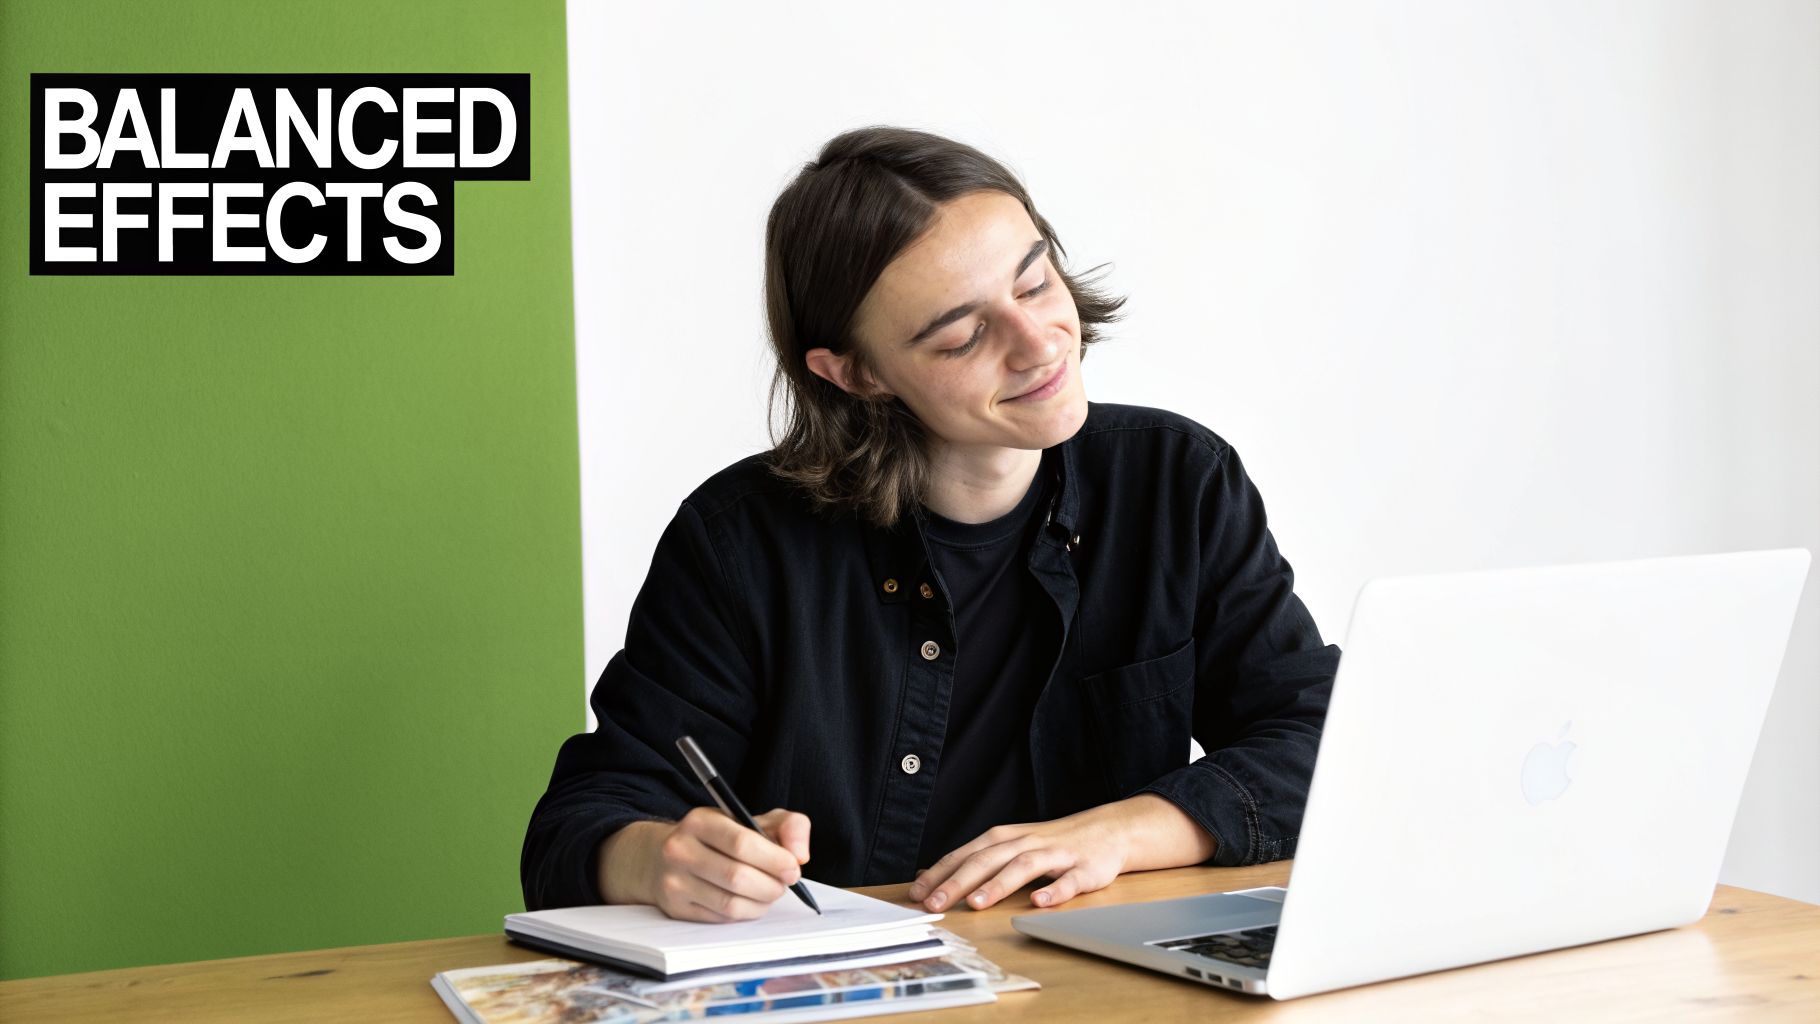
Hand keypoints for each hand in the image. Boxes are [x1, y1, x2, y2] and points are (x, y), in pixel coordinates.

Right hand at [598, 806, 810, 921]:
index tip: (793, 867)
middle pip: (737, 877)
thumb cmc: (718, 838)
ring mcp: (674, 881)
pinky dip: (745, 913)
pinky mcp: (675, 908)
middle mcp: (680, 850)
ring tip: (769, 892)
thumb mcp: (751, 820)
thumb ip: (787, 826)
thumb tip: (800, 854)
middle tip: (784, 884)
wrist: (663, 856)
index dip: (774, 859)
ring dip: (761, 903)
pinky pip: (721, 919)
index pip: (742, 843)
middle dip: (771, 885)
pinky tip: (749, 902)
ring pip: (730, 903)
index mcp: (700, 821)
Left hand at [905, 795, 1215, 912]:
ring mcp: (1055, 855)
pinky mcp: (1084, 869)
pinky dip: (1054, 892)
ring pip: (1023, 867)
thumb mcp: (1008, 846)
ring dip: (998, 885)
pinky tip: (1039, 903)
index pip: (965, 854)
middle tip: (934, 903)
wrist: (1106, 831)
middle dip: (958, 882)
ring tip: (977, 903)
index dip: (940, 873)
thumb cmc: (1050, 844)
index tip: (916, 894)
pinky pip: (1069, 882)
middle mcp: (1025, 842)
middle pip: (987, 859)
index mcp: (1004, 839)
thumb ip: (974, 860)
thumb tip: (929, 876)